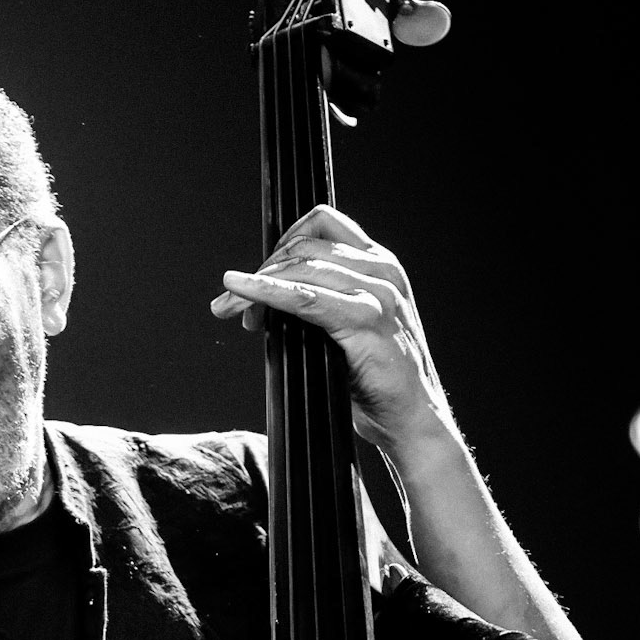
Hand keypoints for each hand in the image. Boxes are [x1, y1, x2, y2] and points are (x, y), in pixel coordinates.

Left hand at [211, 204, 451, 455]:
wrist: (412, 416)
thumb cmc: (375, 378)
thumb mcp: (349, 326)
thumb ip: (320, 302)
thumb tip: (262, 302)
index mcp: (379, 263)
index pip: (321, 223)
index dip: (280, 243)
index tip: (253, 274)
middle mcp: (381, 270)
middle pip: (304, 245)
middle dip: (260, 270)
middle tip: (228, 304)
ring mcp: (377, 293)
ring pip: (301, 268)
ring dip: (254, 286)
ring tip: (227, 309)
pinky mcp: (367, 321)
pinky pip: (306, 298)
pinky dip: (266, 292)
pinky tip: (241, 292)